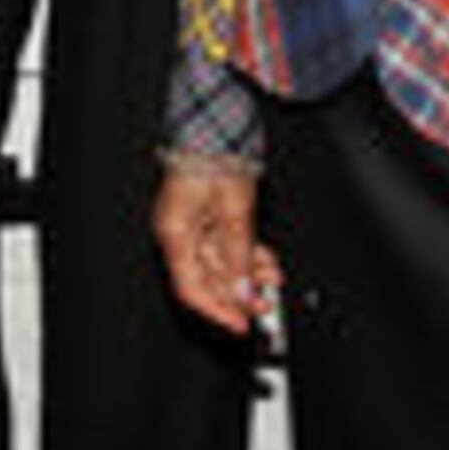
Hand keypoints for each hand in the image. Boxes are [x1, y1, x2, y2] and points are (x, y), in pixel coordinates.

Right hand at [151, 160, 279, 338]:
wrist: (215, 124)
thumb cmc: (215, 157)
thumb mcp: (234, 212)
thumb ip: (238, 256)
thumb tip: (243, 293)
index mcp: (176, 233)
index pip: (193, 289)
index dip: (218, 311)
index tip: (242, 324)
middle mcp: (179, 232)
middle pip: (207, 279)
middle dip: (238, 294)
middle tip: (265, 305)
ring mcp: (192, 223)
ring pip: (219, 263)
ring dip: (246, 274)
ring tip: (273, 280)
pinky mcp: (205, 213)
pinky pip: (223, 244)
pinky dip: (244, 255)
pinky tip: (265, 262)